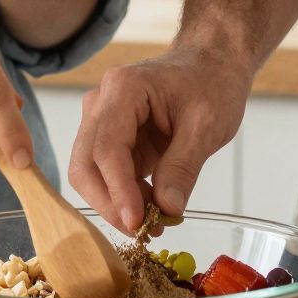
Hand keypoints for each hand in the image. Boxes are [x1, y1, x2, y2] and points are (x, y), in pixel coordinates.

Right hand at [68, 47, 250, 235]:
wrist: (212, 66)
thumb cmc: (211, 84)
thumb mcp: (207, 125)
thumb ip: (183, 167)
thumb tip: (167, 210)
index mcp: (123, 89)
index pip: (107, 148)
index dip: (118, 190)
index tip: (137, 222)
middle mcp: (101, 103)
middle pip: (86, 163)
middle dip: (109, 202)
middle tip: (142, 231)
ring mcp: (102, 120)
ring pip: (89, 172)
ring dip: (114, 203)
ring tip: (152, 222)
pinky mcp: (111, 139)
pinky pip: (105, 174)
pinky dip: (122, 196)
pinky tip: (150, 208)